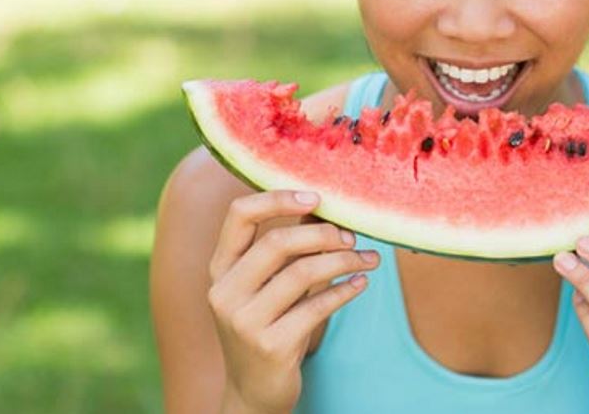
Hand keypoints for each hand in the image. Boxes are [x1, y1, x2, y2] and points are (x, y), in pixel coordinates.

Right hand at [207, 190, 380, 413]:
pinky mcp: (271, 346)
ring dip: (344, 261)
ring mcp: (244, 321)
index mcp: (221, 268)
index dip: (278, 198)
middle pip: (278, 242)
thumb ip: (286, 248)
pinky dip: (345, 290)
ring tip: (368, 260)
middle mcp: (225, 292)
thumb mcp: (265, 285)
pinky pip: (317, 306)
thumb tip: (324, 205)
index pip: (240, 215)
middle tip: (352, 237)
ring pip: (303, 273)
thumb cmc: (267, 324)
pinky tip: (361, 283)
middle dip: (324, 234)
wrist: (253, 391)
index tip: (316, 197)